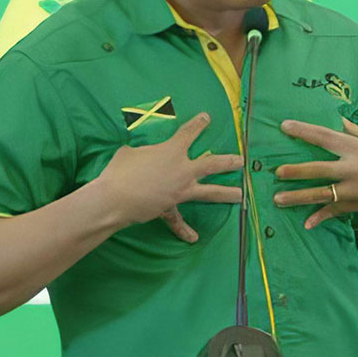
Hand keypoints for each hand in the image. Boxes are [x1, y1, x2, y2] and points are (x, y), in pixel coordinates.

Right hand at [94, 112, 242, 241]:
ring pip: (209, 192)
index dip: (199, 124)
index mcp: (172, 151)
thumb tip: (140, 156)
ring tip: (241, 195)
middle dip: (228, 162)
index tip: (207, 118)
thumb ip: (141, 152)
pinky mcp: (170, 208)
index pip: (189, 133)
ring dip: (226, 193)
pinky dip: (185, 230)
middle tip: (241, 161)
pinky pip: (178, 221)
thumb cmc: (121, 170)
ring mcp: (180, 190)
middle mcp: (183, 170)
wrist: (115, 198)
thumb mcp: (129, 152)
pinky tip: (194, 239)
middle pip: (212, 164)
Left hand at [272, 117, 357, 229]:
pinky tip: (306, 223)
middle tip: (275, 171)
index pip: (326, 136)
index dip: (304, 131)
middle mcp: (355, 169)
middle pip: (318, 169)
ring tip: (278, 199)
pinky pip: (335, 211)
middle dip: (295, 171)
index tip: (284, 126)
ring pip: (321, 194)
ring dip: (298, 197)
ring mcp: (356, 190)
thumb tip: (338, 120)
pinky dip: (321, 218)